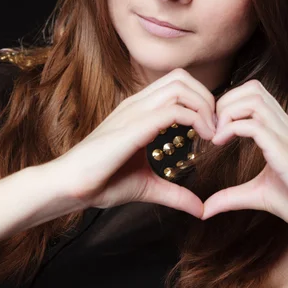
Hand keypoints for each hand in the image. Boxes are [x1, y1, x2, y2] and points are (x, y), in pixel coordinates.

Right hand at [50, 69, 215, 217]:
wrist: (70, 186)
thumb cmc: (101, 182)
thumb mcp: (148, 186)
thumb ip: (175, 193)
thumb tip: (200, 209)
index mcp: (139, 111)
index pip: (177, 85)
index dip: (201, 101)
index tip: (212, 130)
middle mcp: (137, 104)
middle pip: (182, 77)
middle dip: (207, 98)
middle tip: (216, 128)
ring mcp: (134, 112)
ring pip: (180, 86)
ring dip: (204, 105)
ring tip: (211, 133)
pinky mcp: (134, 127)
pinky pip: (173, 110)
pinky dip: (196, 119)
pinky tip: (203, 140)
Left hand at [202, 80, 287, 241]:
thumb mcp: (257, 195)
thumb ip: (230, 197)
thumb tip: (205, 209)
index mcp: (280, 131)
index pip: (254, 94)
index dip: (228, 103)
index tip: (214, 128)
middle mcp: (285, 128)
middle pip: (252, 88)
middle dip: (225, 102)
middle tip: (212, 128)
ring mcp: (287, 138)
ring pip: (254, 99)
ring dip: (227, 112)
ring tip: (216, 136)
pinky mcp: (286, 154)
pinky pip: (255, 126)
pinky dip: (231, 129)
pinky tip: (220, 144)